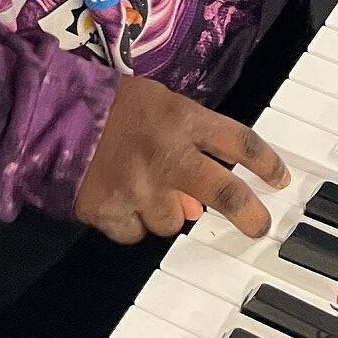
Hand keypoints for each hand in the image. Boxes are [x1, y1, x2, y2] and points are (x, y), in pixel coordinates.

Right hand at [74, 75, 288, 244]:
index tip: (281, 180)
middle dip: (249, 215)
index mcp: (182, 119)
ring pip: (173, 221)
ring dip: (166, 211)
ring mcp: (140, 188)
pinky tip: (122, 199)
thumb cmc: (115, 104)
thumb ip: (188, 141)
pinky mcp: (111, 212)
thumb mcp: (161, 104)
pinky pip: (136, 233)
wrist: (56, 115)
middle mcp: (167, 156)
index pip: (238, 141)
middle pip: (224, 193)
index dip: (266, 162)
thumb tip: (200, 198)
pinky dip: (133, 222)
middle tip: (260, 228)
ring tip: (146, 187)